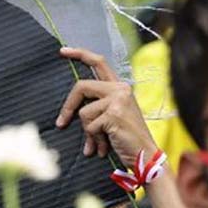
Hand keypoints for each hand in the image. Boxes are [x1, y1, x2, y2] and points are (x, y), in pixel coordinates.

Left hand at [54, 47, 157, 168]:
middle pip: (81, 87)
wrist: (145, 156)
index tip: (62, 51)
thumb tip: (70, 112)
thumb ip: (97, 107)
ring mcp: (118, 101)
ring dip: (88, 132)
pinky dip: (93, 140)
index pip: (98, 62)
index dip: (80, 54)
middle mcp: (120, 89)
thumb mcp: (113, 116)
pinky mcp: (114, 115)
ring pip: (83, 112)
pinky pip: (90, 126)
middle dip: (68, 106)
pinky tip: (103, 148)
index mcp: (120, 87)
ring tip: (99, 143)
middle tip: (61, 123)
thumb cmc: (127, 139)